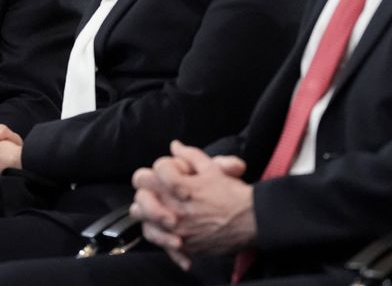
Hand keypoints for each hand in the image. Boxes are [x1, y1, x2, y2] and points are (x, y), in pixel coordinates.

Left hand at [130, 141, 253, 270]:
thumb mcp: (212, 168)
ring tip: (157, 206)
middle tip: (157, 187)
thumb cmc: (232, 193)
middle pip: (140, 193)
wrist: (250, 221)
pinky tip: (167, 230)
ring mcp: (174, 228)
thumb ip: (190, 155)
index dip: (165, 167)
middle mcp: (172, 207)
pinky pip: (156, 240)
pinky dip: (158, 235)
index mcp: (179, 185)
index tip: (174, 171)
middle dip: (147, 186)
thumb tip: (175, 146)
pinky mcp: (180, 244)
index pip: (156, 169)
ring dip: (146, 209)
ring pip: (141, 217)